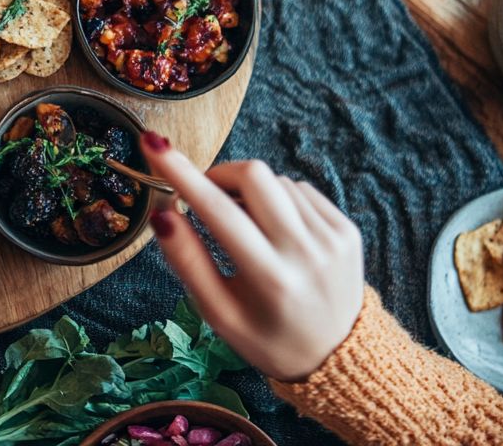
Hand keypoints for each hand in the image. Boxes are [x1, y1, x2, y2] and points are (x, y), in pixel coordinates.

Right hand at [141, 133, 362, 381]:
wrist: (338, 358)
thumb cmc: (267, 337)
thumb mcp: (219, 313)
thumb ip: (187, 262)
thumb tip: (161, 214)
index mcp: (269, 278)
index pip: (219, 210)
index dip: (182, 173)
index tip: (154, 144)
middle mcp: (306, 252)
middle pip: (254, 175)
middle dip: (221, 175)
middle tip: (209, 198)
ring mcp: (332, 238)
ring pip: (277, 180)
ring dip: (251, 193)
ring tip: (248, 227)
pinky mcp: (348, 229)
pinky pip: (301, 190)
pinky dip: (279, 200)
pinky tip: (276, 232)